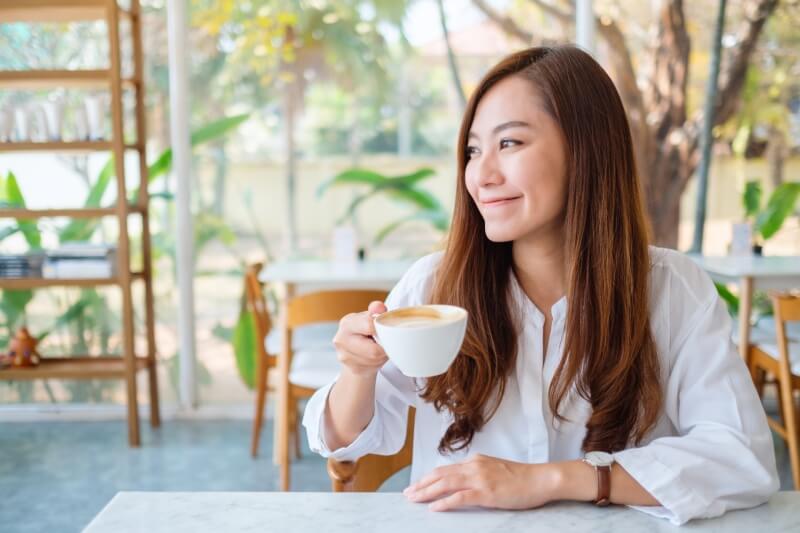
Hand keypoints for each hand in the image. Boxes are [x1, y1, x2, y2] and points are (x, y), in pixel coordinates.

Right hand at [332, 301, 388, 377]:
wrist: (353, 351)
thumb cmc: (364, 332)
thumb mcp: (370, 318)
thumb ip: (376, 311)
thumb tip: (379, 307)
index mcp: (347, 323)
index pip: (369, 325)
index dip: (382, 329)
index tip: (385, 330)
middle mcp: (341, 340)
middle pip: (373, 349)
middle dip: (383, 346)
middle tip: (384, 341)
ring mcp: (344, 356)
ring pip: (375, 359)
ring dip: (382, 354)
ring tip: (379, 348)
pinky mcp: (352, 369)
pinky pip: (373, 367)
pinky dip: (379, 362)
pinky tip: (375, 357)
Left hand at [403, 454, 559, 511]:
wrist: (540, 479)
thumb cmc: (521, 478)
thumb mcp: (494, 470)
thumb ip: (478, 474)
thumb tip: (463, 482)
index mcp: (475, 461)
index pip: (445, 469)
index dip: (428, 477)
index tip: (416, 485)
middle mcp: (474, 466)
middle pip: (440, 474)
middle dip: (421, 484)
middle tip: (407, 493)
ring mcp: (480, 478)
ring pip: (446, 483)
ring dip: (427, 491)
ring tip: (413, 499)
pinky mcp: (486, 492)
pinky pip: (460, 497)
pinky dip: (444, 502)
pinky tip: (434, 507)